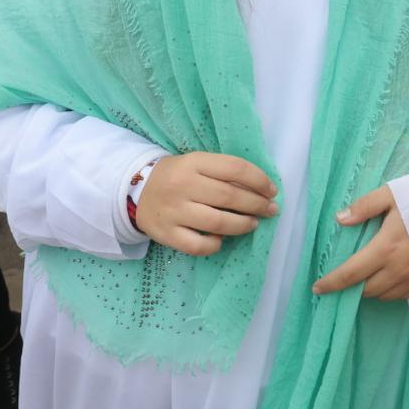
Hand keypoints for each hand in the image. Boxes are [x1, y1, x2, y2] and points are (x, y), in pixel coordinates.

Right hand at [135, 152, 276, 256]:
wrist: (135, 190)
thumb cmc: (178, 176)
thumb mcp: (197, 164)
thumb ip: (224, 172)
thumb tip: (260, 189)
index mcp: (194, 162)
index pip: (235, 168)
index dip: (259, 180)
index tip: (272, 190)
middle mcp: (183, 185)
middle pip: (230, 196)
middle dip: (257, 205)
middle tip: (271, 210)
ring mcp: (174, 212)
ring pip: (218, 222)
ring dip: (243, 225)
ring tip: (253, 224)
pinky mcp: (167, 234)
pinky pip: (198, 245)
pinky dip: (216, 244)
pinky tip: (222, 239)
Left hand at [312, 186, 408, 300]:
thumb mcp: (394, 194)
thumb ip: (365, 206)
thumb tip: (340, 219)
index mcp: (386, 248)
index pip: (351, 273)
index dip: (332, 283)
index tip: (317, 288)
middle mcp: (399, 270)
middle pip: (366, 290)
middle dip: (351, 288)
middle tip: (342, 281)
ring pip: (384, 295)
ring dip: (370, 290)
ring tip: (365, 278)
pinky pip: (402, 295)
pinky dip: (390, 290)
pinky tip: (389, 278)